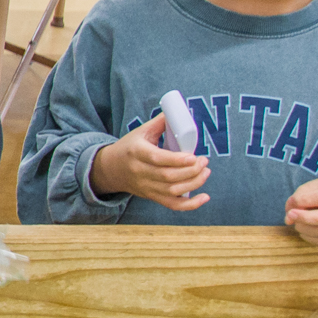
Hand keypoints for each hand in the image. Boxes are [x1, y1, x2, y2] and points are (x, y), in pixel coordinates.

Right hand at [89, 116, 211, 210]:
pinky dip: (190, 205)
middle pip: (168, 177)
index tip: (193, 156)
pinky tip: (204, 197)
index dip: (177, 160)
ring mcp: (146, 187)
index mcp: (137, 153)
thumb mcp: (140, 132)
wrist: (111, 169)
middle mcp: (140, 172)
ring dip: (193, 183)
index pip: (157, 159)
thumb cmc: (129, 147)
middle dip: (191, 171)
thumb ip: (160, 123)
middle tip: (204, 161)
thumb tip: (177, 112)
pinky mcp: (152, 197)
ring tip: (205, 172)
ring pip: (172, 191)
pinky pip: (172, 205)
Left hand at [286, 177, 317, 245]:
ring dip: (305, 229)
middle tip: (290, 216)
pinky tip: (304, 230)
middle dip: (306, 218)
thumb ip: (301, 195)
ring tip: (296, 222)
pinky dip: (309, 237)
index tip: (292, 203)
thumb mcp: (315, 186)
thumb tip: (289, 213)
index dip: (305, 201)